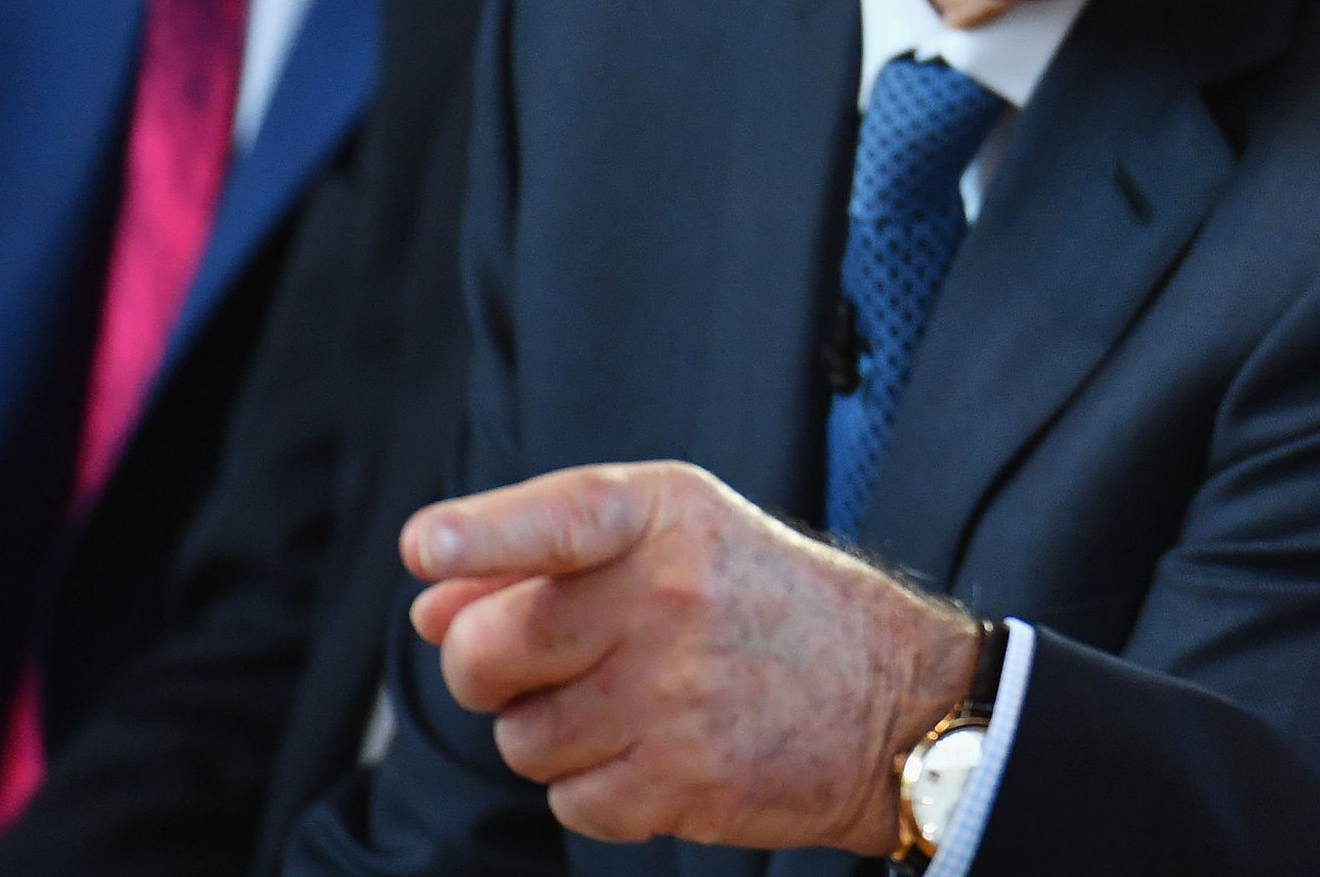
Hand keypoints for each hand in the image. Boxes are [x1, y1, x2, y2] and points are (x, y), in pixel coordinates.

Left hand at [402, 461, 982, 852]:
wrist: (894, 698)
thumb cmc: (763, 607)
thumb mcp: (678, 544)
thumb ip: (546, 562)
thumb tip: (429, 606)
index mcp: (667, 517)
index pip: (562, 517)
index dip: (486, 534)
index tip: (425, 548)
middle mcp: (673, 596)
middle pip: (490, 650)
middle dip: (486, 669)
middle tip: (540, 666)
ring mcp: (679, 693)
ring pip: (520, 738)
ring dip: (552, 736)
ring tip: (634, 707)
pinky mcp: (686, 779)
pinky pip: (569, 803)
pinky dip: (597, 792)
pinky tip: (659, 756)